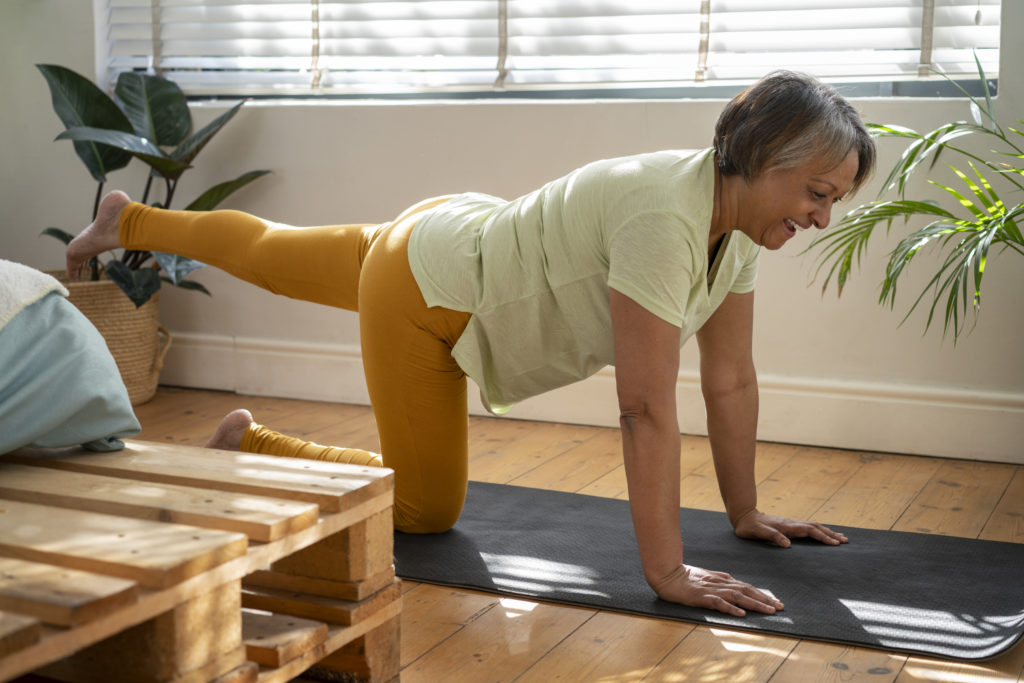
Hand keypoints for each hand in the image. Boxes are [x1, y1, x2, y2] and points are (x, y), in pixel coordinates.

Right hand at [650, 564, 783, 616]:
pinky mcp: (702, 597)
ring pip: (738, 597)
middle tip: (780, 608)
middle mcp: (721, 584)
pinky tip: (741, 613)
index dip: (763, 594)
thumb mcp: (707, 576)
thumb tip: (734, 581)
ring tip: (769, 611)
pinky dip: (731, 608)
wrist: (668, 575)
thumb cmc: (686, 576)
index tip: (776, 602)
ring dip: (755, 604)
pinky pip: (719, 603)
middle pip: (747, 591)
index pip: (747, 587)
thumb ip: (721, 579)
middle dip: (765, 599)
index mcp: (723, 580)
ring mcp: (712, 590)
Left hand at [733, 509, 847, 546]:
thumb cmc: (749, 527)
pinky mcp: (788, 526)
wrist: (743, 516)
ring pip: (813, 527)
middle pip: (815, 527)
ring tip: (840, 537)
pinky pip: (808, 528)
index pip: (809, 531)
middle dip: (831, 534)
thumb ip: (772, 536)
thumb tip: (788, 544)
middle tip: (845, 541)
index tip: (835, 543)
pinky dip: (819, 531)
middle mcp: (791, 524)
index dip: (822, 537)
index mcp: (786, 526)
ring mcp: (791, 524)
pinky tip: (822, 534)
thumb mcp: (758, 533)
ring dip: (827, 532)